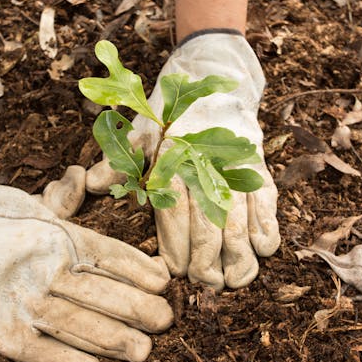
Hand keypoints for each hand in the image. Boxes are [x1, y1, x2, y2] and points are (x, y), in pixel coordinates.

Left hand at [87, 32, 279, 290]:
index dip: (178, 249)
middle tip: (207, 284)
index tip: (177, 273)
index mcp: (171, 158)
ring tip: (236, 279)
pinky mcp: (259, 164)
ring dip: (240, 255)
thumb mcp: (138, 131)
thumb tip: (93, 183)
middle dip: (209, 262)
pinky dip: (268, 227)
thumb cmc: (169, 114)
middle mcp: (204, 164)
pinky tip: (263, 250)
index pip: (175, 214)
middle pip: (210, 224)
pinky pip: (267, 201)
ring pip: (241, 219)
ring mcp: (235, 164)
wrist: (210, 76)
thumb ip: (119, 160)